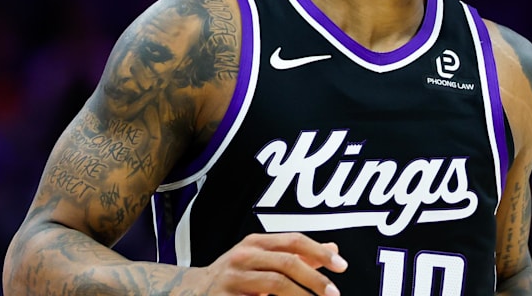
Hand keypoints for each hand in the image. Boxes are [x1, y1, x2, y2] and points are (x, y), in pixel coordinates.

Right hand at [200, 232, 346, 294]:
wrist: (190, 291)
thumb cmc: (235, 275)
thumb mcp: (262, 258)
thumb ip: (296, 254)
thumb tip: (333, 250)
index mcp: (254, 242)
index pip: (293, 241)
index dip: (320, 252)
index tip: (341, 265)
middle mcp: (243, 256)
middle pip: (287, 263)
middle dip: (315, 279)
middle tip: (334, 293)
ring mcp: (233, 279)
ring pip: (275, 284)